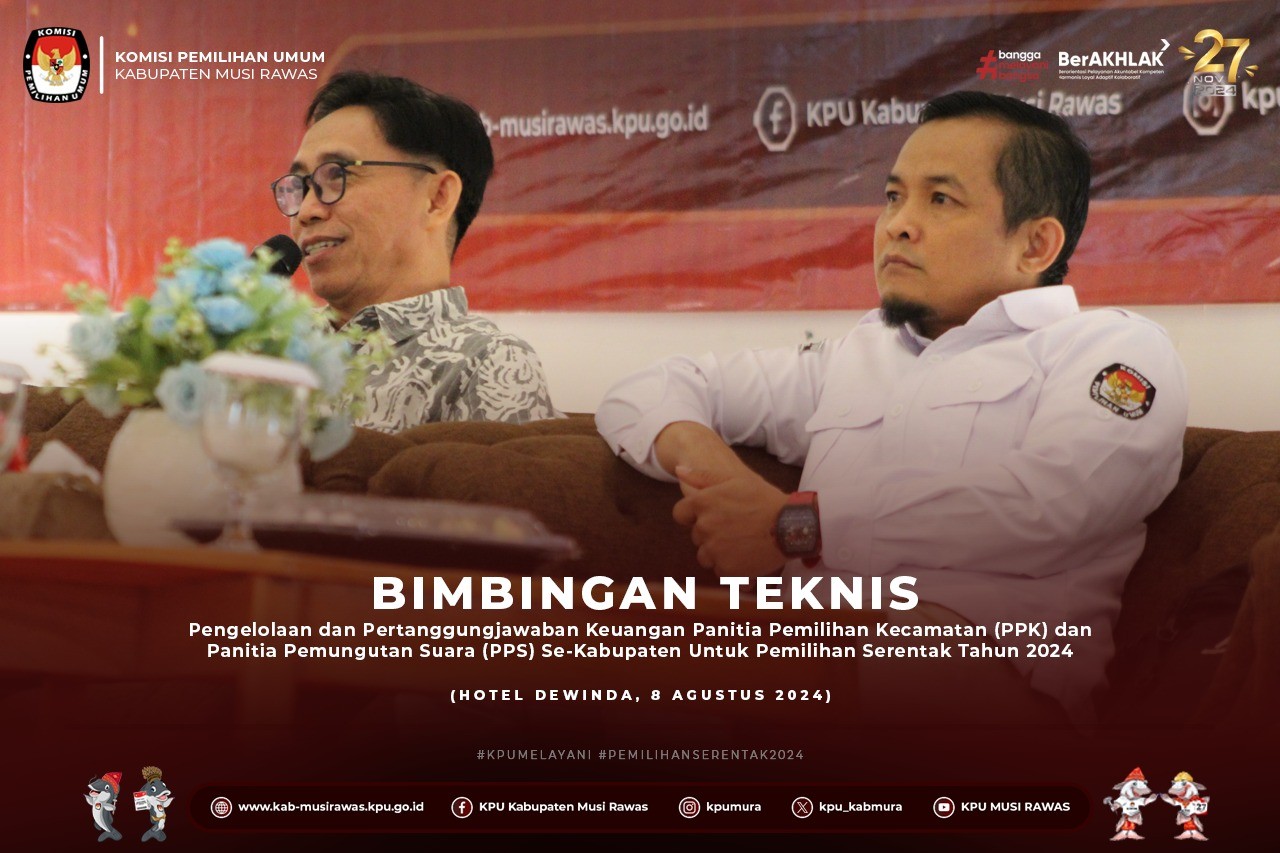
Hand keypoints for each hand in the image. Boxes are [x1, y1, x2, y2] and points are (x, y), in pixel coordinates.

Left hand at [673, 464, 788, 576]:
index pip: (680, 514)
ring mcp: (715, 549)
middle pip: (696, 536)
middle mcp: (704, 527)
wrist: (791, 525)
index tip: (711, 516)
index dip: (693, 515)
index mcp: (702, 503)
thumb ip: (703, 477)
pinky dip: (731, 566)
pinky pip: (720, 570)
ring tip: (741, 543)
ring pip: (706, 555)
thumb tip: (678, 470)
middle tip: (736, 528)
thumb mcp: (734, 481)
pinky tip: (746, 555)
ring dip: (718, 552)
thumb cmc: (764, 500)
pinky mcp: (727, 569)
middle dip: (711, 533)